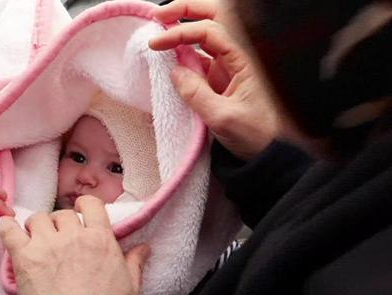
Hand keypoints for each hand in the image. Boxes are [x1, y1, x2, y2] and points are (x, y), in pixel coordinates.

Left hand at [0, 196, 149, 294]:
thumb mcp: (131, 286)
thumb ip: (135, 263)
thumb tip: (144, 248)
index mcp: (101, 238)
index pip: (90, 204)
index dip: (84, 208)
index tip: (81, 218)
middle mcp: (73, 235)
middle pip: (62, 214)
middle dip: (60, 224)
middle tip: (59, 241)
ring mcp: (46, 244)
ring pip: (37, 218)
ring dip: (37, 227)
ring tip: (37, 242)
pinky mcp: (24, 257)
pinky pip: (9, 230)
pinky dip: (7, 228)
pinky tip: (10, 232)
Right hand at [149, 0, 302, 159]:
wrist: (266, 153)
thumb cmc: (254, 135)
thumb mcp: (223, 118)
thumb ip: (197, 94)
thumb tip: (175, 72)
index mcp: (244, 59)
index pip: (210, 32)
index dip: (181, 31)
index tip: (157, 42)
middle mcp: (236, 56)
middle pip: (213, 18)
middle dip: (185, 11)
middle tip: (158, 15)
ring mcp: (226, 66)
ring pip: (204, 35)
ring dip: (181, 30)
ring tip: (158, 34)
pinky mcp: (217, 79)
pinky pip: (197, 59)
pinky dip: (180, 54)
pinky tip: (166, 58)